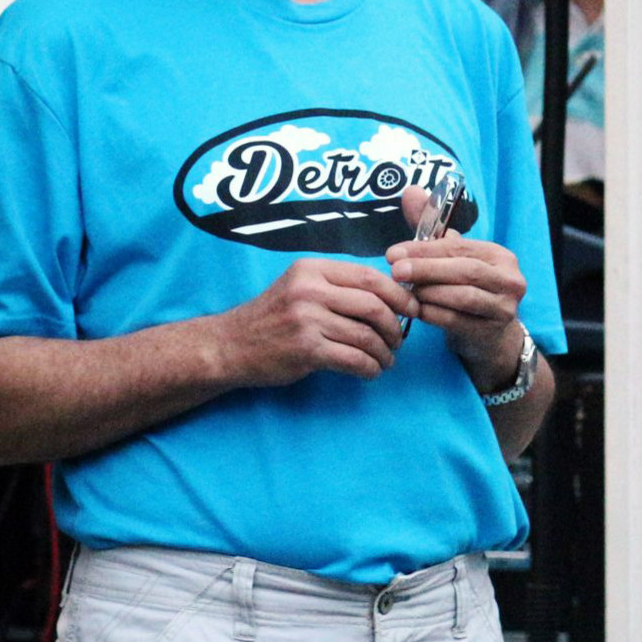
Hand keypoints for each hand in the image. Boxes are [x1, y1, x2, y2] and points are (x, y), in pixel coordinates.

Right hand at [209, 257, 413, 384]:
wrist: (231, 345)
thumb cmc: (270, 318)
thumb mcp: (298, 287)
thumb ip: (335, 286)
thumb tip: (388, 294)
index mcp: (311, 270)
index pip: (369, 277)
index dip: (398, 294)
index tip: (410, 309)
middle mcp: (309, 290)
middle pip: (374, 305)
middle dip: (395, 326)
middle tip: (398, 340)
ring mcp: (306, 320)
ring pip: (366, 335)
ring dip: (384, 352)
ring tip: (385, 360)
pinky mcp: (306, 349)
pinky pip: (354, 359)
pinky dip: (370, 368)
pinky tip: (370, 371)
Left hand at [387, 186, 528, 385]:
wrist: (486, 337)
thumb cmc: (463, 288)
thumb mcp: (450, 257)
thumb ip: (429, 226)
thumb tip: (410, 190)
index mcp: (499, 255)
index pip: (458, 247)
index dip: (423, 249)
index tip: (391, 253)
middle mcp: (510, 279)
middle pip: (464, 270)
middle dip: (425, 269)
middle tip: (394, 271)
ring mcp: (505, 307)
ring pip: (462, 296)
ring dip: (428, 293)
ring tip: (404, 292)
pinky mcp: (493, 331)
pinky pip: (457, 321)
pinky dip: (433, 314)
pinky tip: (416, 311)